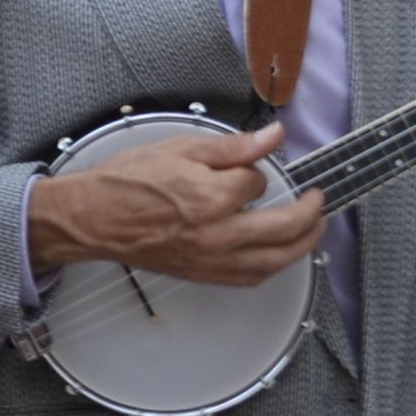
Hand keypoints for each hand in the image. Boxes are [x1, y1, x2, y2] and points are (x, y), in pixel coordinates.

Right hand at [28, 122, 324, 287]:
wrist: (95, 218)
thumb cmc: (128, 182)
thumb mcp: (181, 148)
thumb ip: (233, 146)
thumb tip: (272, 136)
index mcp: (210, 197)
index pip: (257, 183)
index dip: (256, 171)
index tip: (248, 166)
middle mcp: (216, 234)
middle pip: (282, 229)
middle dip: (310, 214)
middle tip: (320, 200)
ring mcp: (210, 259)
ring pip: (273, 262)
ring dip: (303, 246)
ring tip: (316, 229)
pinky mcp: (202, 275)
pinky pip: (250, 278)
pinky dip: (273, 267)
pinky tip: (280, 256)